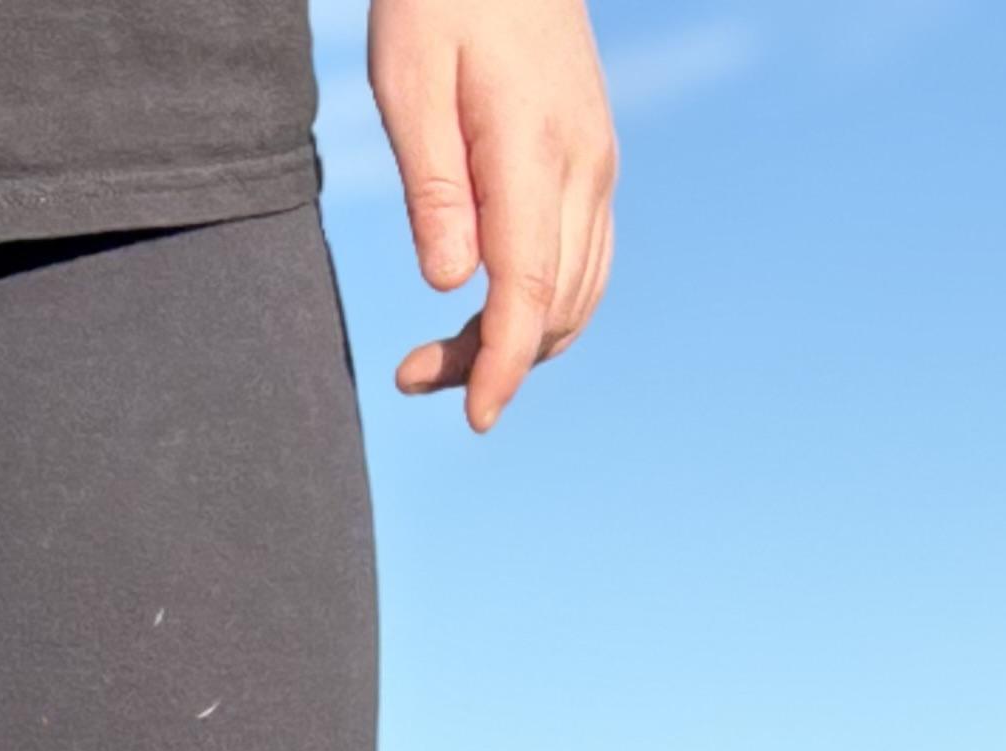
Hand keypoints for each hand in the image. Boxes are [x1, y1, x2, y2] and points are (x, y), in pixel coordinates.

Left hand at [373, 0, 616, 431]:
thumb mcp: (408, 79)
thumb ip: (432, 186)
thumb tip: (450, 288)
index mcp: (534, 148)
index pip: (528, 290)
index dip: (503, 365)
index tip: (474, 416)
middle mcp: (584, 166)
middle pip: (554, 306)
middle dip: (494, 360)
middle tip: (413, 374)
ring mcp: (598, 165)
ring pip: (576, 294)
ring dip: (521, 342)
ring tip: (445, 354)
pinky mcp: (594, 160)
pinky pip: (583, 261)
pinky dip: (545, 307)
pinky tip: (494, 311)